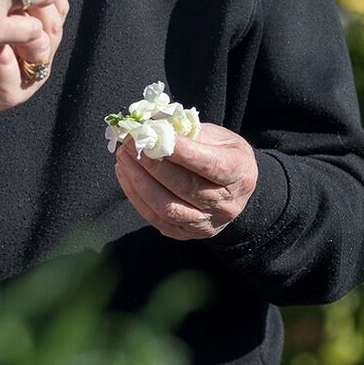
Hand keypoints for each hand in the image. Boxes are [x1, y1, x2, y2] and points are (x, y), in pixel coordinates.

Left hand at [0, 0, 63, 134]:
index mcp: (31, 25)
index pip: (54, 1)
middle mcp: (34, 50)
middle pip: (54, 24)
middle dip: (41, 2)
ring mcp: (24, 74)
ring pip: (41, 49)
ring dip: (27, 27)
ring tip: (9, 12)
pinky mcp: (6, 94)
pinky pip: (13, 75)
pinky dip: (5, 59)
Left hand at [114, 123, 257, 240]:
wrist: (234, 191)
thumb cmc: (224, 155)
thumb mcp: (221, 137)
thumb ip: (192, 133)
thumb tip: (157, 130)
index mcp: (240, 174)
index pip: (210, 165)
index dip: (182, 152)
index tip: (157, 136)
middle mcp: (226, 205)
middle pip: (186, 187)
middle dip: (153, 165)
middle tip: (131, 145)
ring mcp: (206, 224)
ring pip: (168, 208)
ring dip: (140, 182)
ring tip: (123, 159)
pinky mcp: (185, 233)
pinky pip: (156, 219)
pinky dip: (137, 197)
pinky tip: (126, 176)